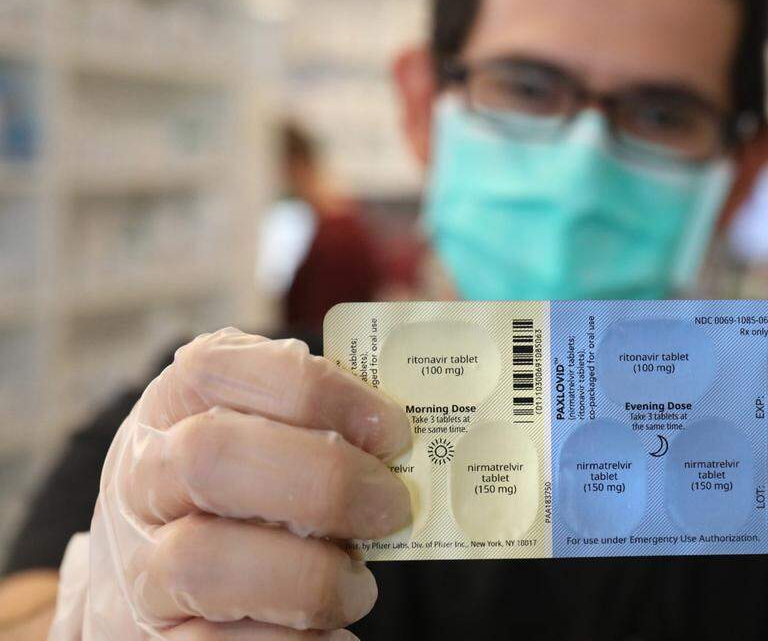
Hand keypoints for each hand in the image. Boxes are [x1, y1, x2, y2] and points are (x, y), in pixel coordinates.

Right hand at [51, 328, 411, 639]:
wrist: (160, 588)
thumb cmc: (244, 493)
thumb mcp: (265, 436)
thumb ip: (319, 424)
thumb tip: (413, 442)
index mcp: (173, 408)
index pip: (218, 370)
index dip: (316, 392)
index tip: (393, 431)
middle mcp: (142, 479)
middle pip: (211, 457)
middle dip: (324, 481)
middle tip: (394, 508)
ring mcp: (138, 565)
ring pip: (204, 563)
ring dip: (308, 577)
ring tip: (358, 586)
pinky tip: (333, 635)